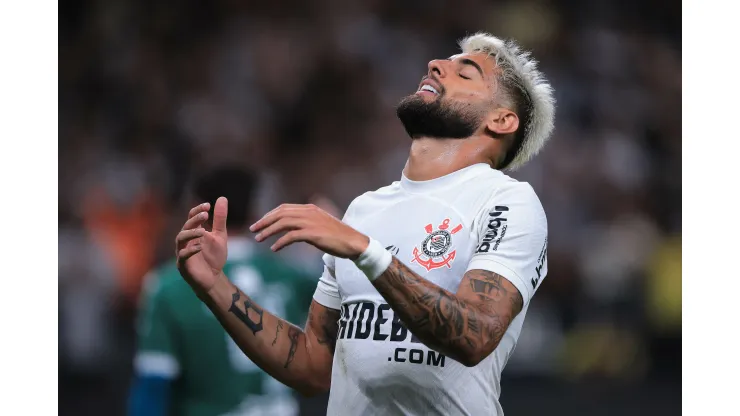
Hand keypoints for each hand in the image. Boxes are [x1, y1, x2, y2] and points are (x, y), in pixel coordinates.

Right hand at [175, 197, 228, 292]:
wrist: (214, 278)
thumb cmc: (214, 257)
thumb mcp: (220, 236)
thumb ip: (220, 219)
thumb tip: (222, 198)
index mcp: (194, 232)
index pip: (192, 217)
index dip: (197, 210)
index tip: (208, 205)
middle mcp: (186, 241)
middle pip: (186, 226)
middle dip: (195, 219)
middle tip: (206, 214)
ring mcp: (182, 252)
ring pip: (180, 239)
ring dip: (191, 233)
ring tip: (203, 231)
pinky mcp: (183, 265)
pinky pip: (182, 255)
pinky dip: (190, 250)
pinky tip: (200, 246)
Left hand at [250, 204, 368, 258]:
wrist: (353, 242)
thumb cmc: (337, 236)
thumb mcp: (320, 224)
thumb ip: (307, 222)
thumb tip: (293, 227)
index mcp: (310, 208)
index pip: (284, 208)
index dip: (270, 215)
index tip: (260, 223)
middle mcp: (309, 212)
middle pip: (280, 214)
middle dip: (264, 221)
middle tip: (252, 230)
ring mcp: (311, 222)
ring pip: (283, 223)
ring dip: (268, 231)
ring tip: (258, 240)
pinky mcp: (313, 234)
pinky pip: (291, 236)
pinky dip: (280, 242)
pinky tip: (274, 248)